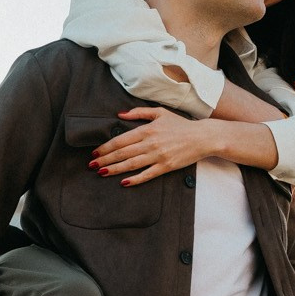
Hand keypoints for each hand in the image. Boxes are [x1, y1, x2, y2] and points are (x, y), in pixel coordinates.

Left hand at [90, 107, 224, 185]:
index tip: (95, 152)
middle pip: (122, 153)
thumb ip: (138, 113)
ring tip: (102, 173)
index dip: (106, 147)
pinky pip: (147, 174)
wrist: (202, 137)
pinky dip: (135, 179)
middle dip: (105, 160)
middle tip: (91, 165)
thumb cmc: (180, 124)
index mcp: (147, 129)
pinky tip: (124, 183)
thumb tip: (119, 114)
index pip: (121, 140)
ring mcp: (158, 156)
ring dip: (114, 169)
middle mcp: (150, 143)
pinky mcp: (166, 167)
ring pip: (131, 164)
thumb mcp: (160, 113)